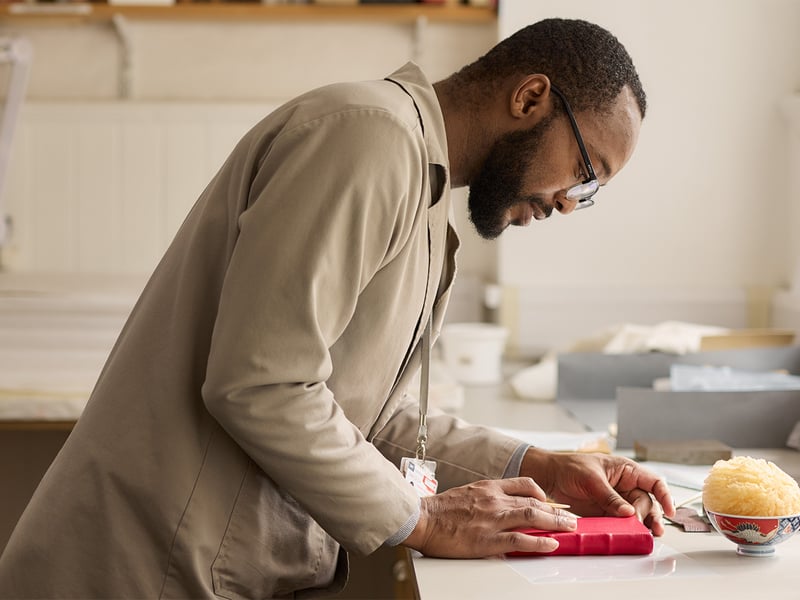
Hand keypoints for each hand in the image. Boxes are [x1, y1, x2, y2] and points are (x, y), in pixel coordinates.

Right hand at [402, 477, 577, 557]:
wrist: (422, 518)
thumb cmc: (439, 509)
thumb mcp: (466, 494)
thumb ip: (485, 498)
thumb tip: (500, 510)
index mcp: (489, 487)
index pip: (524, 484)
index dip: (542, 493)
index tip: (551, 502)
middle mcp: (495, 499)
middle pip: (534, 501)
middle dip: (556, 510)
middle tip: (571, 518)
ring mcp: (493, 518)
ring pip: (532, 516)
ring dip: (555, 523)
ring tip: (570, 528)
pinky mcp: (488, 538)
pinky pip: (520, 539)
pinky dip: (539, 542)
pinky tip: (552, 545)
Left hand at [520, 449, 674, 535]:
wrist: (549, 476)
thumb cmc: (569, 467)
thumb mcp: (591, 479)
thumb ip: (610, 496)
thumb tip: (628, 512)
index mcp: (625, 471)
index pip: (653, 482)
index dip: (664, 495)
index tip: (670, 510)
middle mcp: (625, 486)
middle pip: (647, 502)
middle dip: (650, 515)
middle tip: (645, 526)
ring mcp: (616, 501)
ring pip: (637, 515)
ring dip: (643, 525)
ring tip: (647, 535)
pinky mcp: (606, 513)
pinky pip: (621, 523)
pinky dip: (626, 530)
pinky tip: (628, 536)